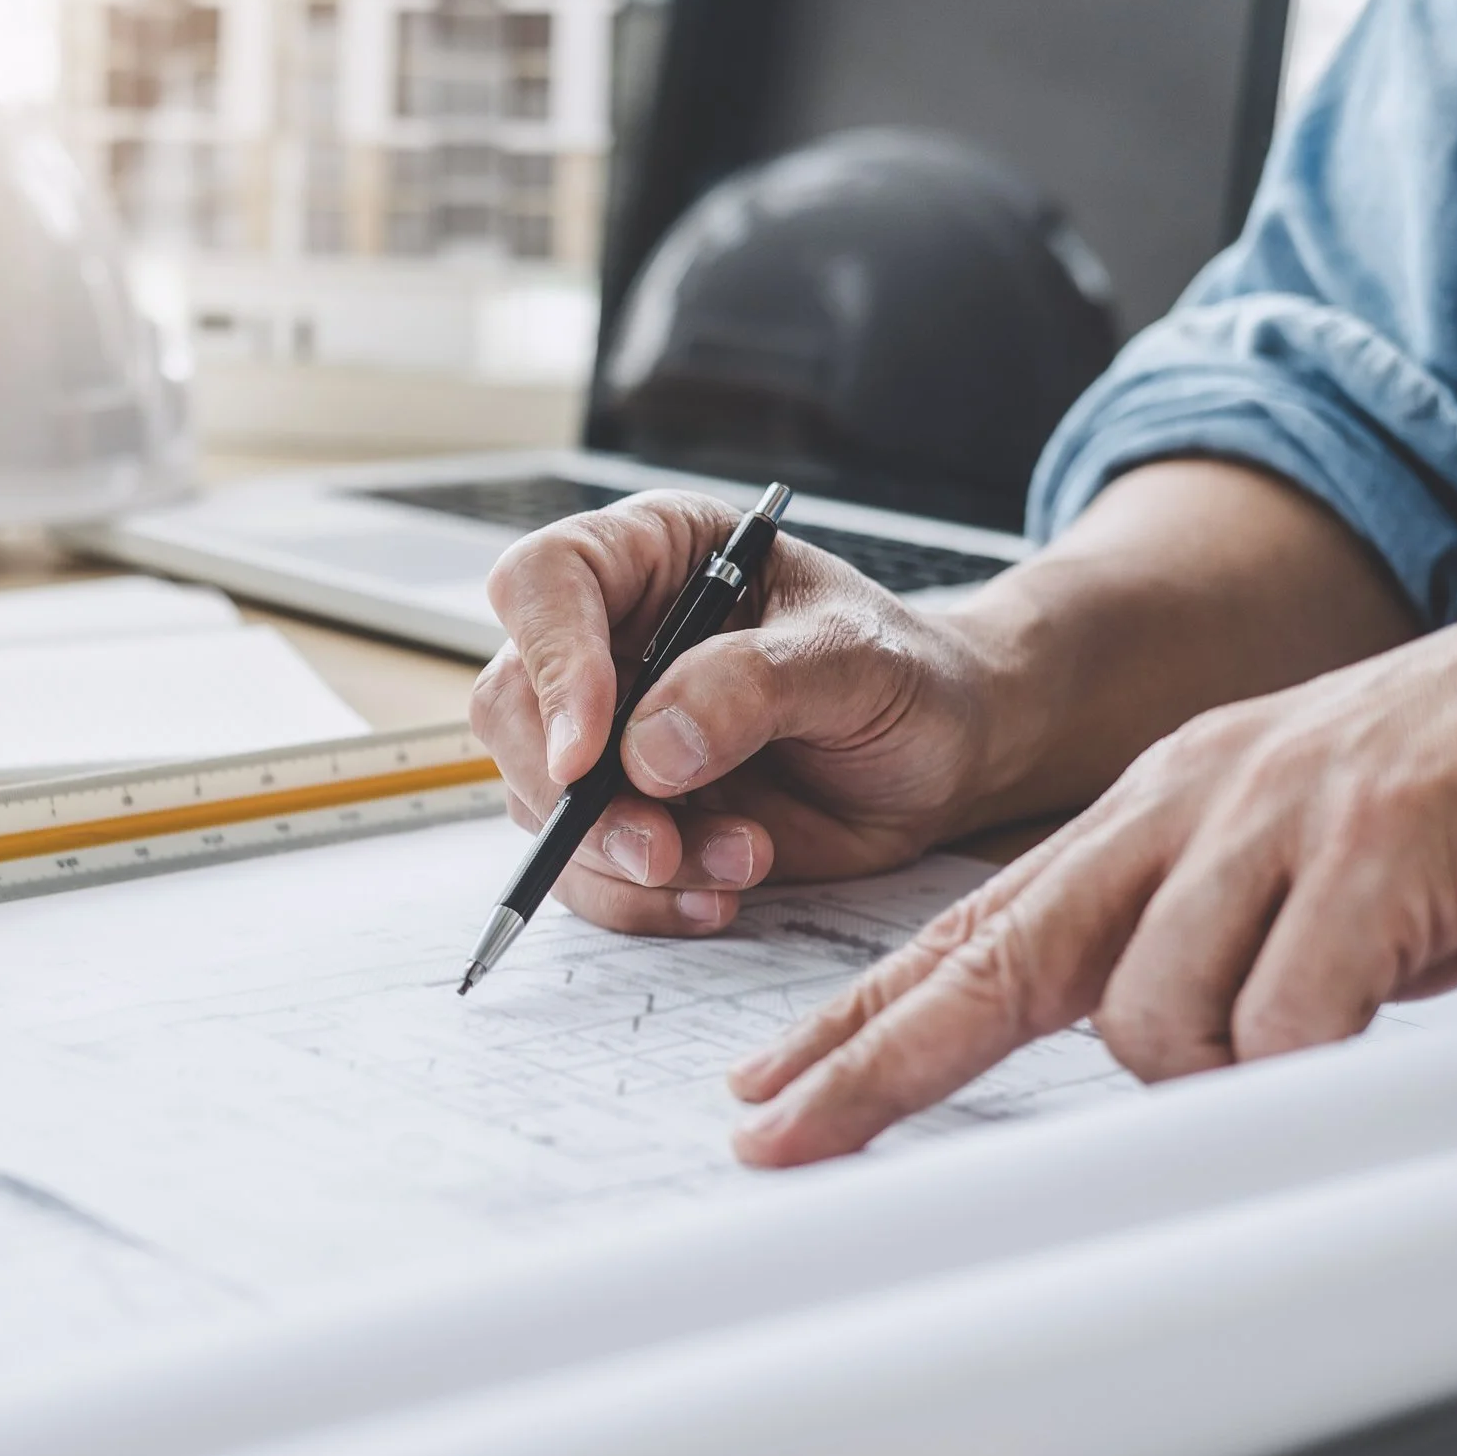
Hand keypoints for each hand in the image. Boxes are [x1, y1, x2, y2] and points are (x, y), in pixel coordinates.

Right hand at [470, 490, 1029, 934]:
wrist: (946, 759)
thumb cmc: (908, 678)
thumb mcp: (857, 659)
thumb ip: (754, 686)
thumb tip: (644, 750)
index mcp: (653, 554)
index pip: (544, 581)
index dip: (551, 663)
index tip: (591, 754)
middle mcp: (608, 638)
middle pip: (510, 706)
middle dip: (576, 796)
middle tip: (658, 846)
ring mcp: (605, 732)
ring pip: (541, 802)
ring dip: (629, 858)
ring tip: (746, 858)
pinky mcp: (623, 814)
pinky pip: (584, 872)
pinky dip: (642, 901)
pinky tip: (720, 891)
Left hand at [731, 574, 1456, 1166]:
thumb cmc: (1441, 789)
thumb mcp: (1281, 860)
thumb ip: (1194, 941)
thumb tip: (1134, 1051)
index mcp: (1147, 811)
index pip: (972, 927)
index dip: (864, 1015)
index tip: (771, 1088)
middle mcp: (1180, 804)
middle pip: (991, 958)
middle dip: (876, 1063)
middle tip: (784, 1137)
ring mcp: (1268, 820)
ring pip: (1149, 1010)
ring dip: (1211, 1063)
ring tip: (1316, 1011)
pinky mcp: (1368, 844)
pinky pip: (1287, 1012)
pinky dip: (1309, 1046)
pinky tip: (1363, 1003)